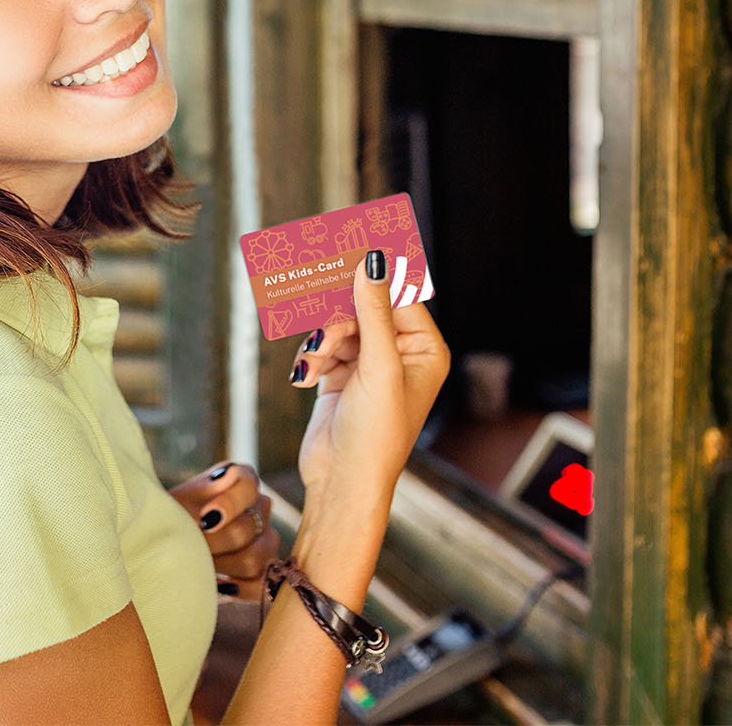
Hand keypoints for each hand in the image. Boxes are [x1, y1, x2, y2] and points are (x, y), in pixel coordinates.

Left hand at [166, 461, 280, 600]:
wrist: (166, 545)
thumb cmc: (172, 518)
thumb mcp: (181, 500)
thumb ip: (205, 490)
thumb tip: (229, 476)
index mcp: (242, 480)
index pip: (249, 487)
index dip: (229, 504)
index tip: (204, 518)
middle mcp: (260, 507)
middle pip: (247, 528)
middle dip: (213, 542)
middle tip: (190, 546)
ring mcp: (266, 539)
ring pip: (255, 559)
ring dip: (221, 565)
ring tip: (199, 562)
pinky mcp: (265, 570)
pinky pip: (261, 584)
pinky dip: (238, 588)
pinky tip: (217, 584)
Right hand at [292, 249, 448, 502]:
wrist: (341, 483)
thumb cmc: (375, 435)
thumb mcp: (377, 367)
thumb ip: (373, 310)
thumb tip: (373, 259)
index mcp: (424, 349)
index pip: (397, 293)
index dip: (368, 275)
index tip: (340, 248)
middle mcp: (399, 353)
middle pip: (362, 305)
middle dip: (337, 316)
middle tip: (319, 308)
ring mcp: (369, 363)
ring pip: (337, 323)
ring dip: (321, 340)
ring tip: (314, 363)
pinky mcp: (340, 375)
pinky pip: (323, 345)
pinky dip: (312, 357)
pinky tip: (306, 376)